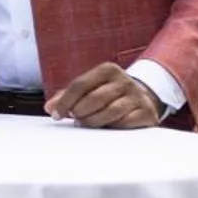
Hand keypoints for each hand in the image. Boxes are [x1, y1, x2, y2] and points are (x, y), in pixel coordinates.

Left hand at [46, 62, 162, 128]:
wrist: (143, 98)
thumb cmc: (109, 94)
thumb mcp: (90, 88)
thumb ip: (68, 96)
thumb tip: (49, 107)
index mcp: (108, 70)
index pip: (80, 85)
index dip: (65, 101)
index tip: (56, 114)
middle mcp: (125, 81)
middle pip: (94, 99)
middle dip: (79, 112)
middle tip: (75, 119)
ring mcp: (138, 96)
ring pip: (109, 112)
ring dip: (93, 122)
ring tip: (87, 124)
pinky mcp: (148, 113)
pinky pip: (125, 123)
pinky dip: (112, 127)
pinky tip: (107, 127)